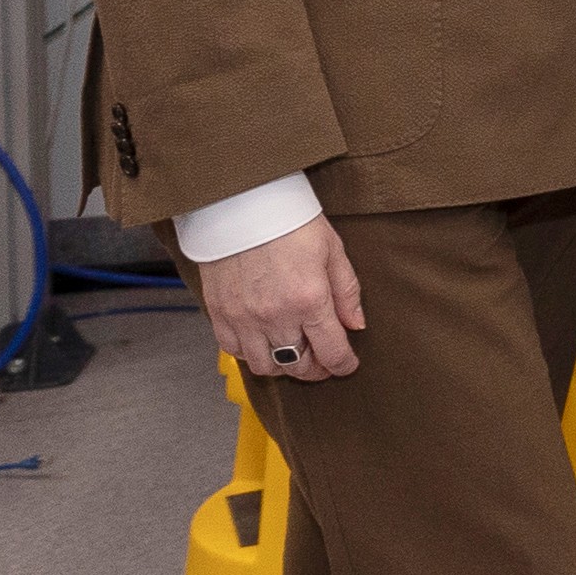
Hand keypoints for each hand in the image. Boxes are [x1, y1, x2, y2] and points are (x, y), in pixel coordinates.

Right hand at [201, 214, 364, 385]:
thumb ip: (346, 292)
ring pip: (264, 366)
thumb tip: (356, 325)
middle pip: (297, 365)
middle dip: (315, 370)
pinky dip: (251, 354)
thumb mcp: (333, 250)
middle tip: (322, 364)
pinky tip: (264, 343)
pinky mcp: (219, 314)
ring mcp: (243, 318)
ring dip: (283, 366)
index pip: (331, 351)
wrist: (241, 204)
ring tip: (293, 354)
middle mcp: (275, 315)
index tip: (347, 366)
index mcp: (309, 300)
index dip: (343, 365)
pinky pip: (234, 351)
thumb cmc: (290, 221)